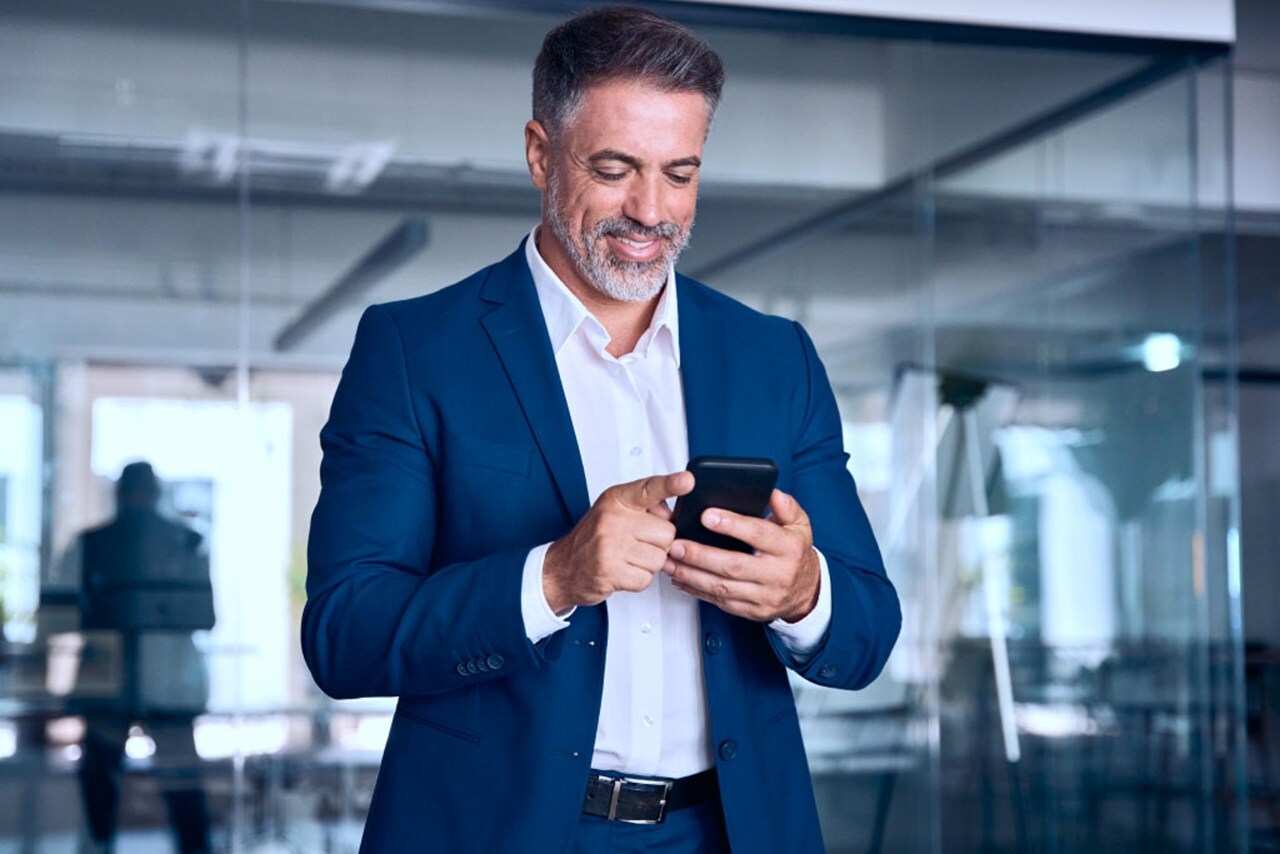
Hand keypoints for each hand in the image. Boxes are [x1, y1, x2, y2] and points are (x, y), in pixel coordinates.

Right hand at [543, 471, 693, 613]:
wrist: (562, 568)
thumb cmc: (593, 539)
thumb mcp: (614, 511)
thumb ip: (644, 507)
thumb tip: (672, 515)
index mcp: (616, 500)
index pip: (649, 488)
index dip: (670, 484)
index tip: (687, 480)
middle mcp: (613, 519)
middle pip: (666, 532)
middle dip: (658, 543)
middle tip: (636, 544)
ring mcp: (610, 545)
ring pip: (659, 558)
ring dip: (648, 564)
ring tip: (627, 558)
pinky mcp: (610, 570)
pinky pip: (647, 578)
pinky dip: (638, 580)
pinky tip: (622, 572)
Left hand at [664, 489, 819, 622]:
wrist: (806, 591)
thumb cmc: (795, 553)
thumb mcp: (799, 524)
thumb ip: (785, 506)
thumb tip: (771, 493)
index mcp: (788, 549)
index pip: (758, 534)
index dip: (731, 525)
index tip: (706, 516)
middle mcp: (777, 574)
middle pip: (734, 566)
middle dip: (701, 555)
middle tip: (676, 544)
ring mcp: (764, 596)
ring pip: (722, 588)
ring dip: (692, 575)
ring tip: (670, 562)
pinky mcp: (752, 611)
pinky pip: (720, 602)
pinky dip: (697, 591)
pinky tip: (680, 579)